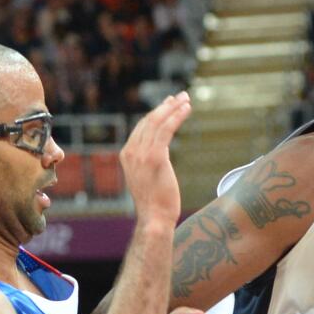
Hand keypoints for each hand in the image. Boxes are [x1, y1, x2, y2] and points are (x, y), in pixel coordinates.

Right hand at [121, 91, 190, 226]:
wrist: (154, 218)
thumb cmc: (155, 202)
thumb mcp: (146, 178)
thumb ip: (148, 163)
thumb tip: (158, 154)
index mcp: (127, 154)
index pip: (142, 127)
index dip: (157, 113)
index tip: (169, 104)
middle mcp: (131, 151)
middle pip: (149, 120)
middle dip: (165, 106)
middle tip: (180, 96)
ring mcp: (141, 153)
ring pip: (158, 121)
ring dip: (173, 107)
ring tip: (186, 98)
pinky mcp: (155, 157)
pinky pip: (166, 130)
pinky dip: (176, 116)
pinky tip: (186, 109)